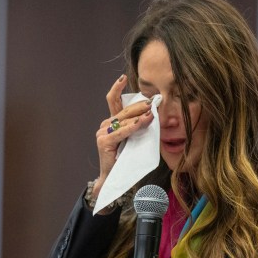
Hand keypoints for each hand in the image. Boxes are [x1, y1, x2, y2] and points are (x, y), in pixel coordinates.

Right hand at [92, 77, 152, 196]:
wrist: (114, 179)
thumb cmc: (125, 161)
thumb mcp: (134, 140)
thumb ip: (138, 128)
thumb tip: (152, 115)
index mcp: (111, 123)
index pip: (113, 101)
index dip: (117, 88)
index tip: (124, 78)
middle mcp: (105, 125)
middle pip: (124, 110)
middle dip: (140, 105)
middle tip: (154, 101)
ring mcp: (103, 133)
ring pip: (124, 120)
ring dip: (140, 116)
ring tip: (152, 113)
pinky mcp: (104, 142)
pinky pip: (122, 132)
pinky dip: (133, 127)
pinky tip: (142, 123)